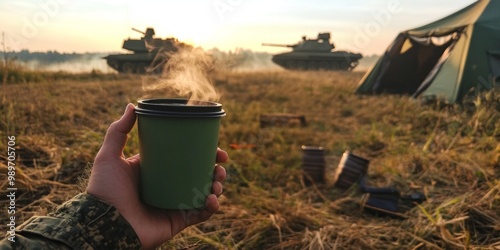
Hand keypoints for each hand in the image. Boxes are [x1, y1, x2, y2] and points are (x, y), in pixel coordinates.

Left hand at [86, 103, 227, 248]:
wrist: (103, 224)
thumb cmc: (104, 191)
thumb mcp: (109, 156)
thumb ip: (117, 131)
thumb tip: (132, 105)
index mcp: (158, 171)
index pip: (186, 158)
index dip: (204, 152)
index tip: (217, 147)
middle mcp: (169, 186)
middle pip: (200, 175)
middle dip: (216, 169)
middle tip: (221, 165)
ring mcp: (175, 204)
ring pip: (204, 193)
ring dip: (218, 186)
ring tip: (217, 182)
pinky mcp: (178, 221)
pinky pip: (200, 214)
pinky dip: (211, 207)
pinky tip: (213, 199)